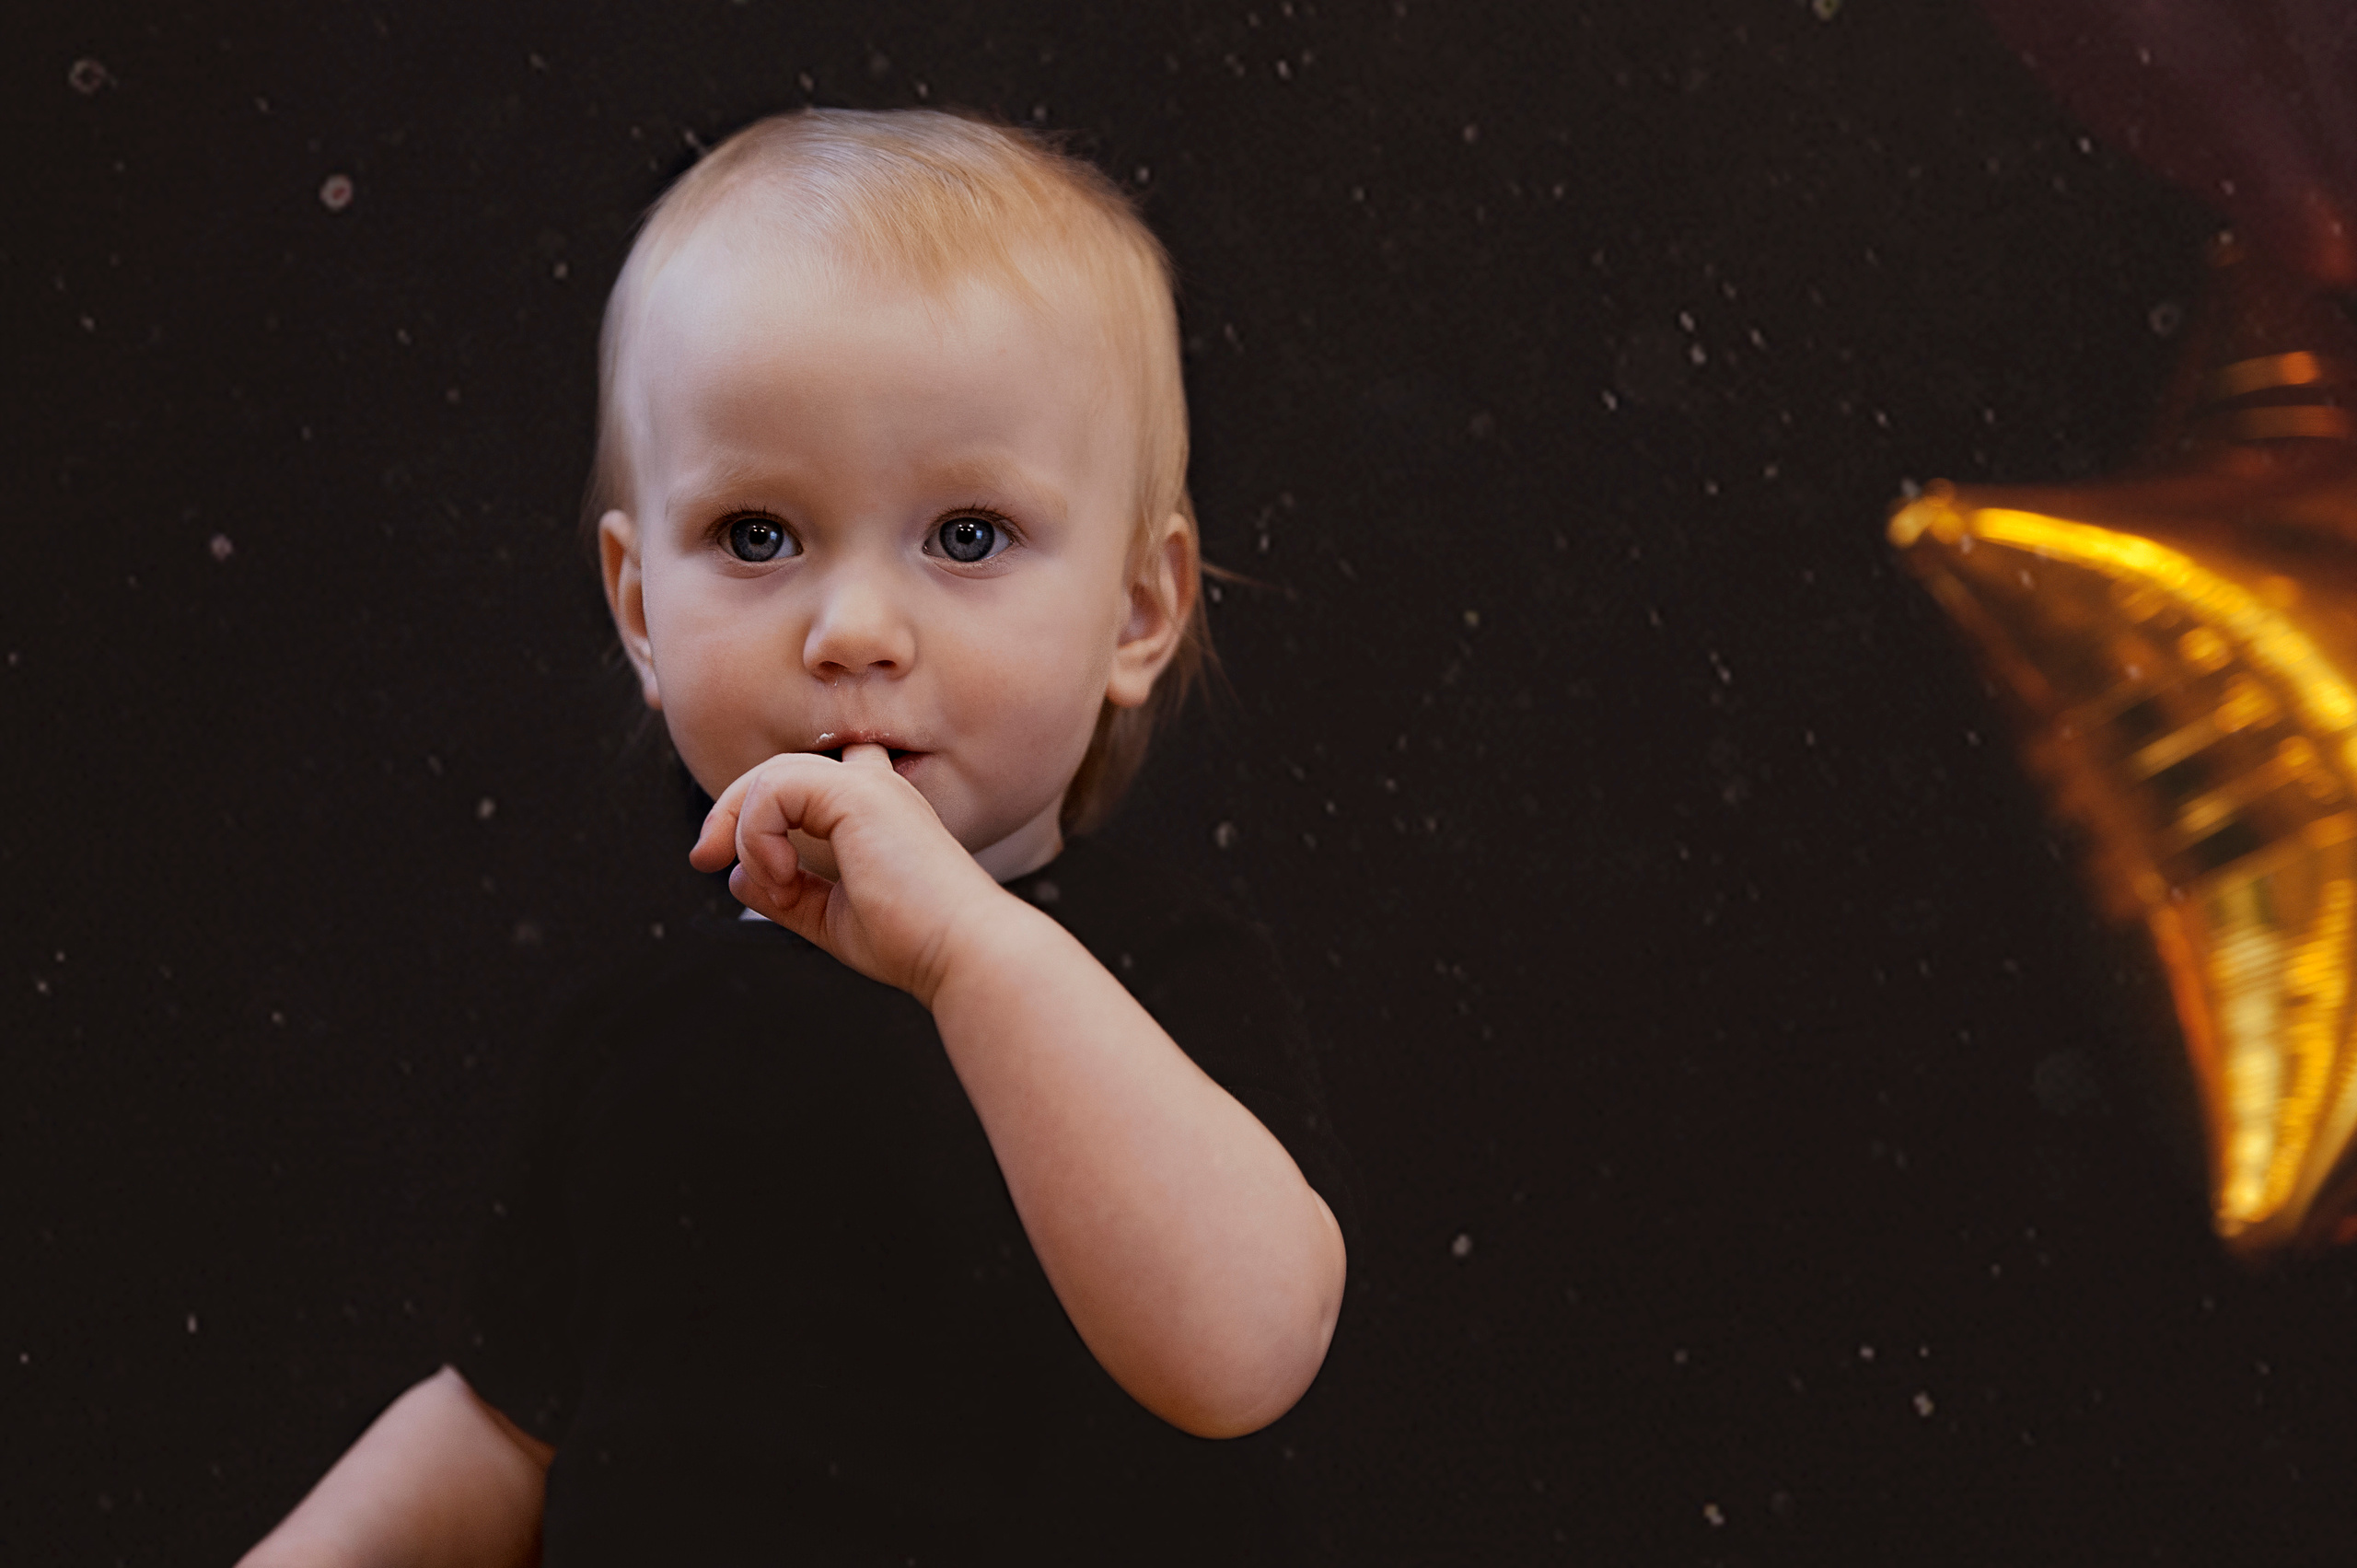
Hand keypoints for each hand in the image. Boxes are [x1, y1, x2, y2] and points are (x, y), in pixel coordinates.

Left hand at [688, 744, 1006, 1003]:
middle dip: (731, 810)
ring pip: (773, 773)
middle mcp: (875, 788)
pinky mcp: (857, 793)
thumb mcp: (830, 917)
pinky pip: (775, 789)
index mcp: (877, 813)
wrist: (958, 950)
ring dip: (746, 829)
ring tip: (768, 882)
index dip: (763, 808)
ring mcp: (868, 785)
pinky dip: (759, 835)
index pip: (810, 781)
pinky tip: (783, 877)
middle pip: (780, 770)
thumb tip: (735, 877)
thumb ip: (785, 894)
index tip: (731, 865)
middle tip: (703, 857)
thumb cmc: (911, 940)